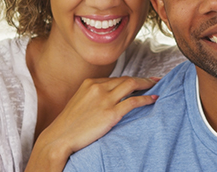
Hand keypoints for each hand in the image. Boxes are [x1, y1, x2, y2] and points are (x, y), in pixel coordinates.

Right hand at [25, 76, 158, 171]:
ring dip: (147, 84)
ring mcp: (104, 99)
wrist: (59, 137)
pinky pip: (133, 101)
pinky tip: (153, 99)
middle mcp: (98, 87)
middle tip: (154, 79)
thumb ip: (93, 95)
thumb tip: (108, 97)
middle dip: (142, 79)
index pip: (116, 78)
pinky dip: (145, 99)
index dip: (130, 79)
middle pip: (125, 79)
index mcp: (90, 83)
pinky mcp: (110, 113)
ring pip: (131, 85)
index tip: (140, 81)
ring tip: (157, 85)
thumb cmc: (69, 124)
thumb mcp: (80, 101)